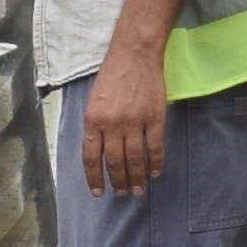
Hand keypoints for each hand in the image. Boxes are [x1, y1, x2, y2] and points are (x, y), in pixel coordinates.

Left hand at [83, 40, 171, 200]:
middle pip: (114, 162)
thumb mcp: (94, 101)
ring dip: (136, 177)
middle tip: (122, 193)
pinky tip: (155, 172)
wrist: (135, 54)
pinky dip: (155, 162)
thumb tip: (100, 152)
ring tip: (138, 189)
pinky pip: (154, 147)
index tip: (98, 192)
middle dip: (118, 181)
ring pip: (134, 159)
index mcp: (93, 120)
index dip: (94, 178)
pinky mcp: (154, 118)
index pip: (91, 157)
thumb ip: (96, 126)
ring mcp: (134, 122)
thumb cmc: (112, 75)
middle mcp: (112, 124)